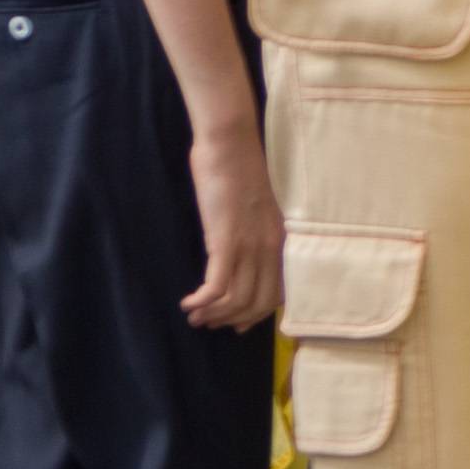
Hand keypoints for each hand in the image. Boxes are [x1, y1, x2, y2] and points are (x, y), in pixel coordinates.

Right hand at [182, 114, 282, 329]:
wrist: (229, 144)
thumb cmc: (238, 169)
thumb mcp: (256, 207)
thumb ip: (255, 231)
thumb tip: (241, 252)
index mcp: (281, 241)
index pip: (278, 293)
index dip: (256, 314)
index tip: (237, 324)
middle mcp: (270, 248)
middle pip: (258, 303)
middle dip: (232, 320)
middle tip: (210, 324)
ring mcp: (250, 246)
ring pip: (236, 300)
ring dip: (213, 314)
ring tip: (194, 317)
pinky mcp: (226, 241)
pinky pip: (218, 286)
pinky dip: (203, 301)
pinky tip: (188, 303)